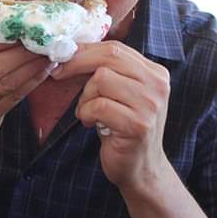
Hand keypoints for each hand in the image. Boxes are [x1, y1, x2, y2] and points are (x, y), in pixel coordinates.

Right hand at [0, 38, 54, 152]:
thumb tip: (13, 29)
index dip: (5, 37)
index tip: (25, 28)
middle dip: (23, 51)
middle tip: (43, 40)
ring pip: (6, 82)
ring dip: (31, 67)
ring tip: (47, 55)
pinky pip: (12, 98)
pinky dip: (30, 83)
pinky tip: (42, 73)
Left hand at [50, 41, 170, 190]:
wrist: (141, 168)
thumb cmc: (124, 128)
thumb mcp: (123, 94)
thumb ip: (110, 71)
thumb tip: (72, 50)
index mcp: (155, 73)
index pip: (116, 49)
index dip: (85, 50)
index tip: (62, 56)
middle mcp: (157, 85)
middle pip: (109, 58)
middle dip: (77, 64)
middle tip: (59, 74)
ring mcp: (150, 105)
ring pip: (101, 80)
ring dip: (86, 98)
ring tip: (90, 113)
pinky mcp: (137, 125)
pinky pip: (98, 106)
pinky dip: (87, 114)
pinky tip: (93, 124)